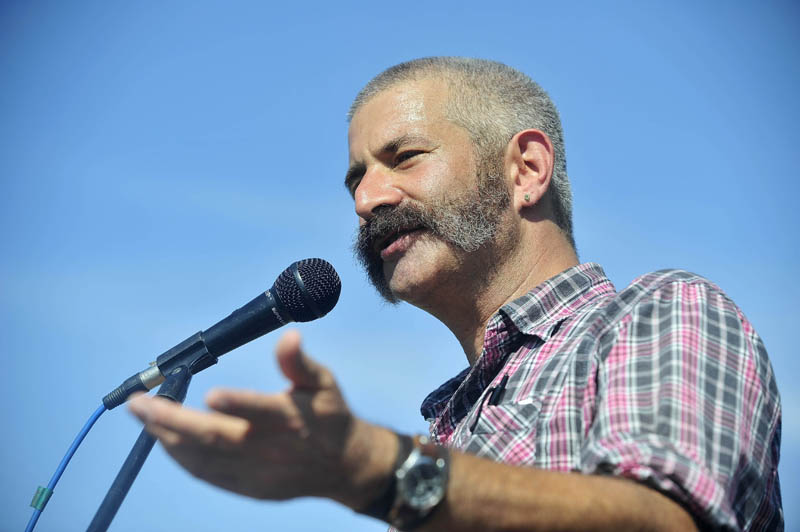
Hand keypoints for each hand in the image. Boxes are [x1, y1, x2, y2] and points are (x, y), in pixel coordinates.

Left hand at [128, 329, 396, 507]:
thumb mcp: (323, 382)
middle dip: (172, 421)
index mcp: (291, 419)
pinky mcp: (248, 488)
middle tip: (140, 404)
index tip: (209, 394)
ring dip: (168, 438)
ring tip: (144, 417)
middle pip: (216, 438)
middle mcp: (271, 449)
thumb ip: (299, 362)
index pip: (261, 412)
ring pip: (204, 459)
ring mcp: (257, 473)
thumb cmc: (329, 415)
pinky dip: (181, 457)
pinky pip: (207, 474)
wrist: (343, 466)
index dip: (238, 404)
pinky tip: (163, 440)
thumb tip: (289, 336)